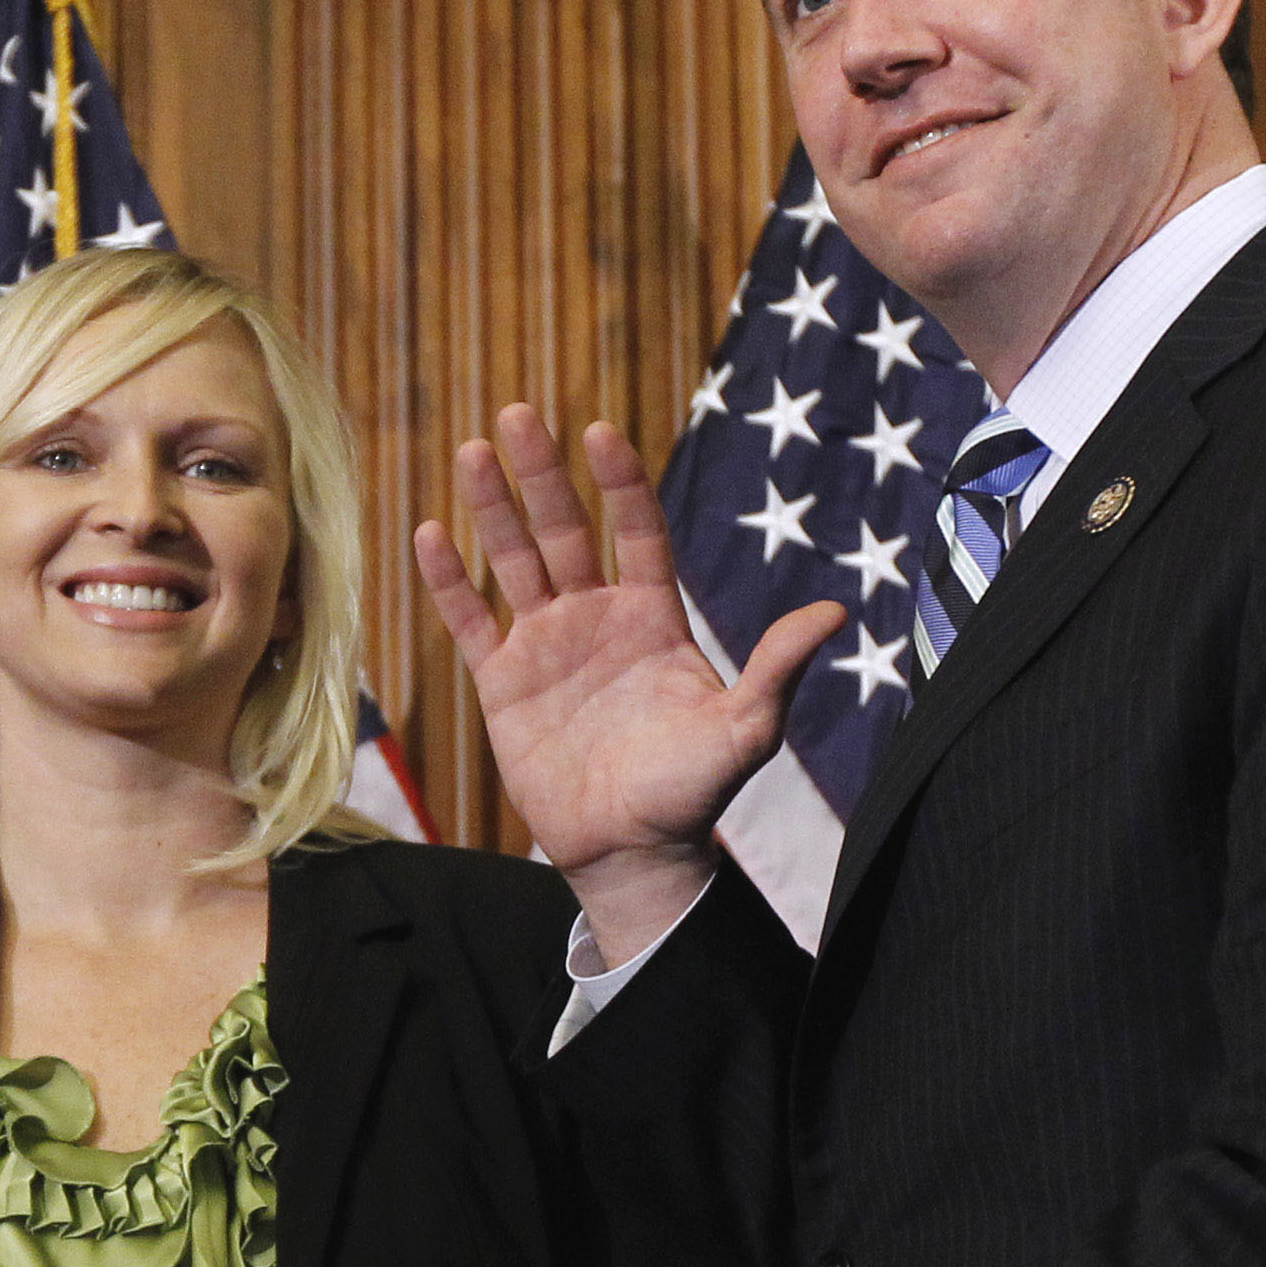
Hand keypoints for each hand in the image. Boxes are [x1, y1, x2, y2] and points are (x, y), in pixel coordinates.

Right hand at [416, 408, 842, 961]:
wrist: (630, 852)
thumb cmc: (692, 793)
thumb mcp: (744, 730)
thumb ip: (776, 668)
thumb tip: (836, 613)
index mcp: (652, 616)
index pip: (637, 531)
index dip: (619, 484)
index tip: (599, 433)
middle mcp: (596, 617)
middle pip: (564, 529)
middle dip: (541, 474)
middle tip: (517, 414)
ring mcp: (545, 645)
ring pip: (513, 560)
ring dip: (492, 508)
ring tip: (473, 451)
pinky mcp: (502, 683)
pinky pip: (470, 621)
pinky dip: (448, 581)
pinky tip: (429, 534)